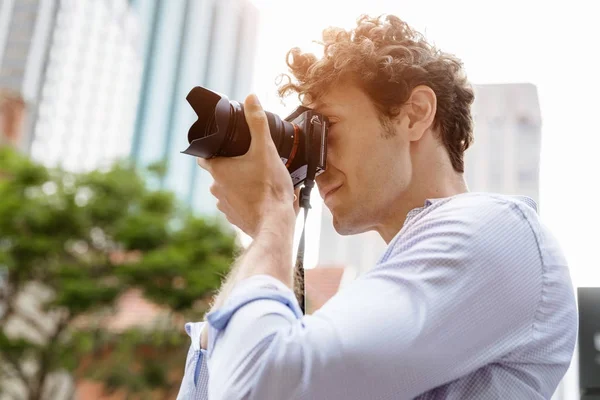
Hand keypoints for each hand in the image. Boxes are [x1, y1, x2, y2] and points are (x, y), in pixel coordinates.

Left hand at [197, 94, 296, 237]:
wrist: (275, 224)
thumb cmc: (269, 188)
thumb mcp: (265, 149)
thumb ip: (257, 122)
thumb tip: (250, 97)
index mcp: (218, 170)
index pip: (203, 155)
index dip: (210, 147)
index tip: (222, 144)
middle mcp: (216, 188)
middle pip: (218, 171)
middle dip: (231, 164)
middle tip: (248, 159)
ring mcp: (224, 205)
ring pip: (227, 188)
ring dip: (238, 182)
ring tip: (258, 178)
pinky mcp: (235, 218)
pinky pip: (236, 204)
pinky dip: (245, 199)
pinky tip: (260, 195)